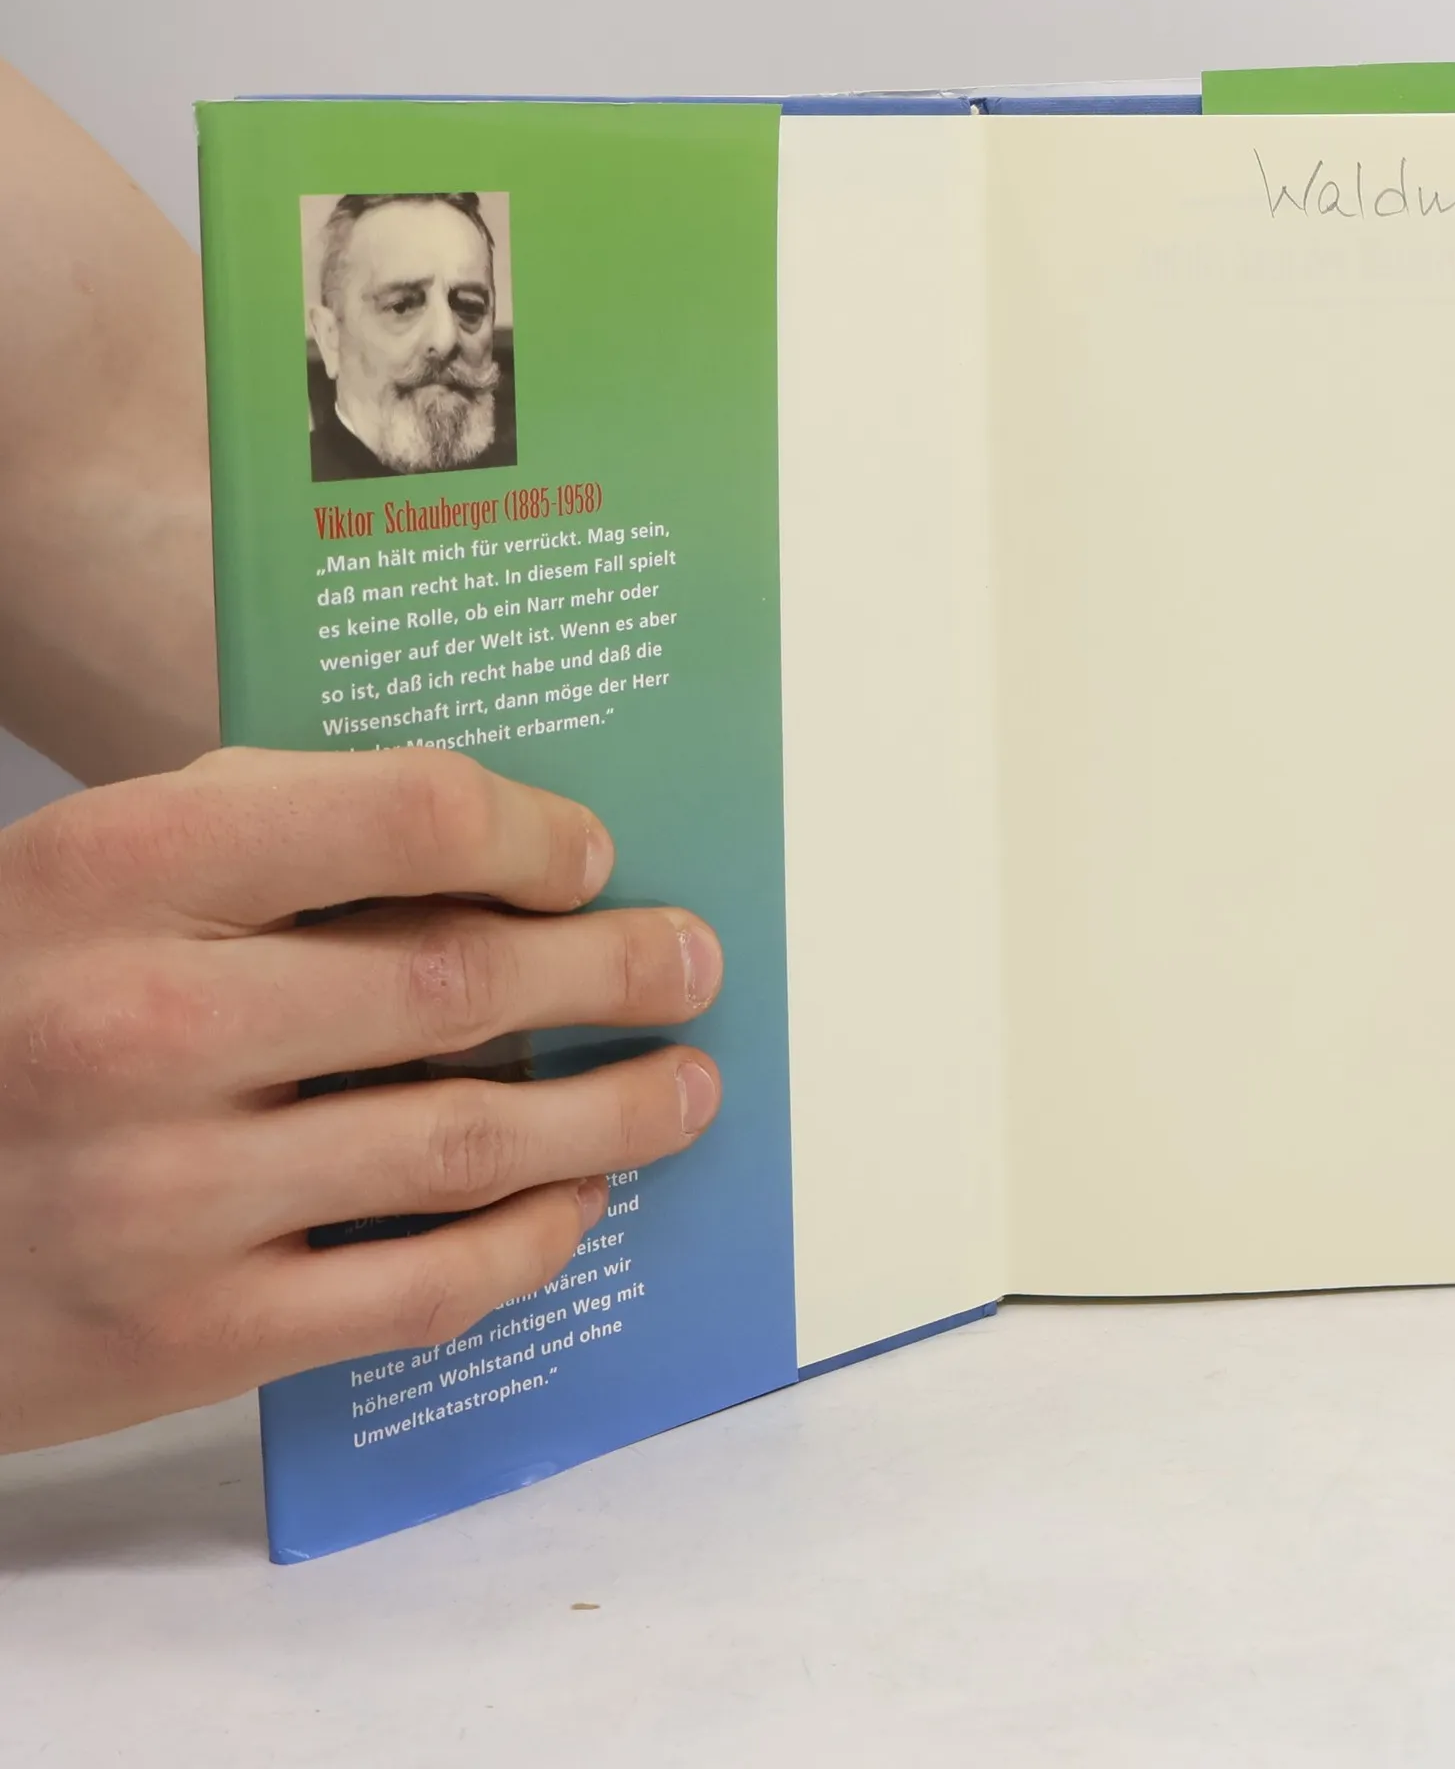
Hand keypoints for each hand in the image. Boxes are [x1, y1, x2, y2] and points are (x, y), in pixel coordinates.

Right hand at [0, 746, 722, 1452]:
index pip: (403, 814)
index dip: (532, 833)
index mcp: (114, 869)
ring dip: (614, 1112)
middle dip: (614, 970)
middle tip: (691, 966)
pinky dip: (529, 1242)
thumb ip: (266, 838)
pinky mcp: (186, 1334)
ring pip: (469, 1142)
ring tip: (686, 1087)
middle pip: (460, 982)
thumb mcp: (86, 877)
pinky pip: (418, 1288)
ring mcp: (164, 1194)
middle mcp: (138, 1023)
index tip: (591, 857)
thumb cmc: (0, 1007)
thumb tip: (496, 854)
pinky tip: (578, 1204)